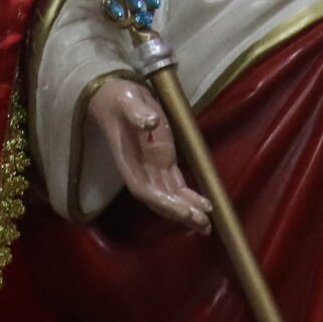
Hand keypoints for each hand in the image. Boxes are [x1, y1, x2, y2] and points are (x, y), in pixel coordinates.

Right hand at [87, 77, 210, 230]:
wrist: (115, 97)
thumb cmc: (118, 98)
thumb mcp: (127, 100)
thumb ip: (136, 112)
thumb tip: (151, 122)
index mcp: (129, 161)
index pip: (144, 189)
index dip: (163, 202)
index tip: (183, 210)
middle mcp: (140, 170)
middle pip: (160, 199)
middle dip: (179, 212)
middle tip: (202, 223)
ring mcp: (153, 167)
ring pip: (170, 195)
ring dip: (187, 210)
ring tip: (207, 224)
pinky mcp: (163, 160)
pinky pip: (177, 184)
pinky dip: (190, 196)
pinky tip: (205, 206)